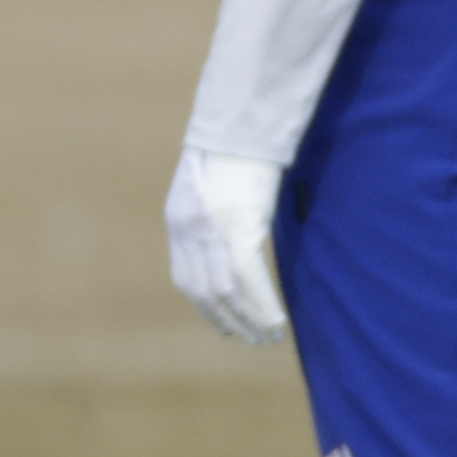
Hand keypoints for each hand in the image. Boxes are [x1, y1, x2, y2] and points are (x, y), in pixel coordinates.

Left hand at [168, 146, 289, 345]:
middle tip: (249, 339)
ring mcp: (209, 230)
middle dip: (226, 320)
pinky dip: (262, 305)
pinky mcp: (235, 227)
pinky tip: (276, 321)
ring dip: (247, 319)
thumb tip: (233, 226)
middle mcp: (187, 229)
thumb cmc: (240, 142)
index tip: (226, 325)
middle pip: (202, 291)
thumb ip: (216, 207)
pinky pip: (247, 279)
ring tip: (268, 337)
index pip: (186, 278)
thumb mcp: (217, 179)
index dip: (205, 307)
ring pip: (224, 292)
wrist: (245, 117)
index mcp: (179, 217)